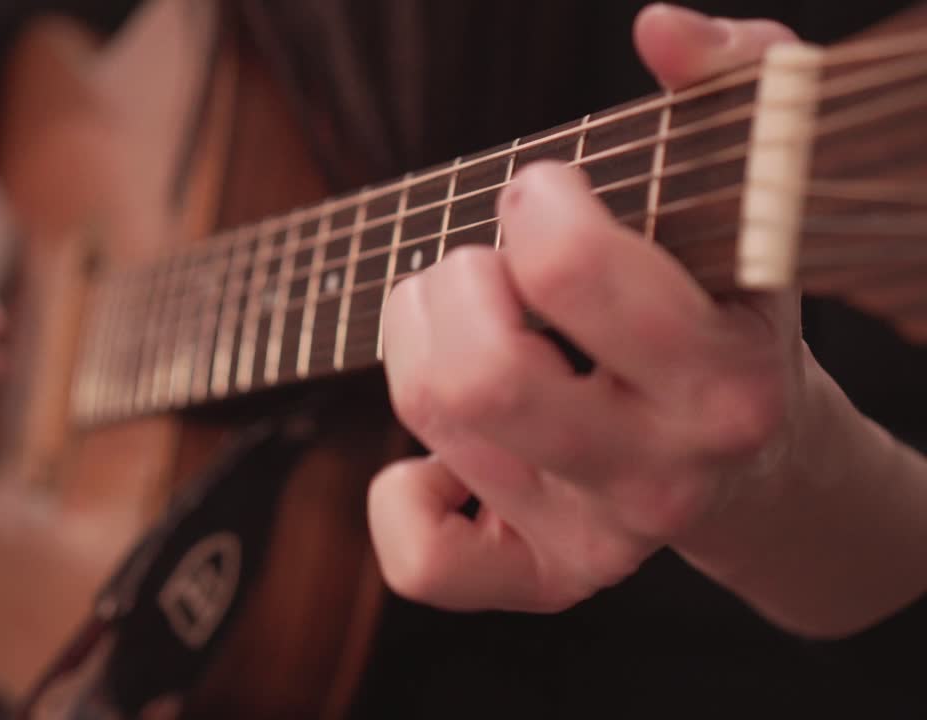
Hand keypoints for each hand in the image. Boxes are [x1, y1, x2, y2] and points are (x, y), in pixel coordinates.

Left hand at [368, 5, 803, 611]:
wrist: (754, 461)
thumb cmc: (730, 309)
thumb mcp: (755, 195)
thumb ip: (734, 84)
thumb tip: (657, 28)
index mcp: (719, 376)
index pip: (567, 273)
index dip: (529, 207)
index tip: (542, 197)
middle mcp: (658, 474)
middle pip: (476, 377)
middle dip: (449, 287)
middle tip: (478, 267)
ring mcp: (598, 537)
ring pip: (434, 423)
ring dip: (417, 342)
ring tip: (466, 320)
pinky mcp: (545, 578)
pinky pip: (424, 560)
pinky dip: (401, 493)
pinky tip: (440, 451)